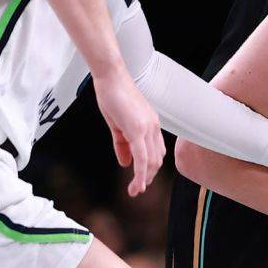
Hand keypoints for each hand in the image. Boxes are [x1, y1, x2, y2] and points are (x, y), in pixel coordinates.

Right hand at [95, 67, 164, 196]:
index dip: (150, 168)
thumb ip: (122, 144)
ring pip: (151, 161)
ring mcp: (147, 128)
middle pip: (157, 158)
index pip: (156, 151)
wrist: (110, 77)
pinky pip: (142, 157)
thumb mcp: (117, 125)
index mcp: (151, 124)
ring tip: (136, 190)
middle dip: (149, 176)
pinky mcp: (137, 129)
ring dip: (144, 179)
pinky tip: (136, 184)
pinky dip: (140, 174)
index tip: (142, 180)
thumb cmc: (112, 96)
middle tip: (138, 189)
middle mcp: (153, 126)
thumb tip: (126, 163)